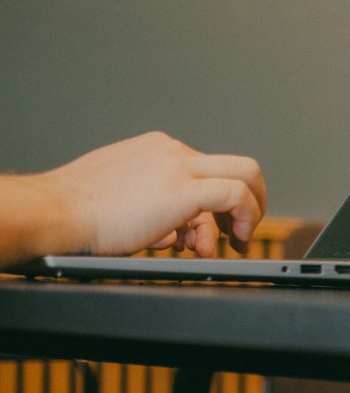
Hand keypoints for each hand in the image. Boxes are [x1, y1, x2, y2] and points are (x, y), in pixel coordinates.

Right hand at [36, 133, 265, 256]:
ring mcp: (179, 166)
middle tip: (243, 228)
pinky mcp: (184, 188)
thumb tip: (174, 232)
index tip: (215, 226)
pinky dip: (245, 218)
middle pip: (235, 165)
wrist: (57, 211)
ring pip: (245, 175)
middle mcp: (171, 151)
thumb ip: (154, 206)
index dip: (217, 201)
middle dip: (250, 199)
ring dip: (249, 213)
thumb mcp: (124, 197)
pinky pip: (236, 195)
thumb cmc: (79, 213)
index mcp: (156, 150)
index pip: (205, 169)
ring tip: (236, 241)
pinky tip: (232, 240)